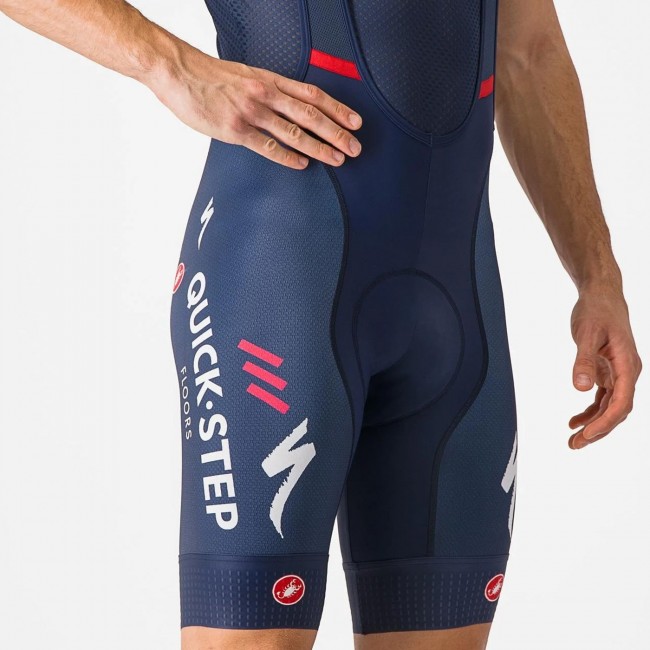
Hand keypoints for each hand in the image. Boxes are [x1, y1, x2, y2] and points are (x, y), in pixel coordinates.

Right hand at [149, 49, 362, 168]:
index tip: (355, 121)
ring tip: (338, 158)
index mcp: (269, 80)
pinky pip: (268, 146)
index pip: (312, 95)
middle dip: (337, 132)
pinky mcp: (235, 130)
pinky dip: (288, 157)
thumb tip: (286, 108)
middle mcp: (265, 94)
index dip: (337, 109)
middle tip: (355, 146)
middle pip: (311, 114)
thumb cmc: (209, 75)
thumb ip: (267, 91)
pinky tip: (303, 164)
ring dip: (319, 146)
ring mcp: (251, 112)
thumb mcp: (245, 76)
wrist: (177, 71)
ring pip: (294, 132)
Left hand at [568, 287, 641, 448]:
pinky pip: (603, 398)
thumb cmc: (596, 312)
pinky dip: (590, 411)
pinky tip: (574, 421)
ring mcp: (619, 373)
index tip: (586, 435)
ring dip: (593, 424)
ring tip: (573, 440)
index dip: (605, 422)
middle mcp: (627, 373)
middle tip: (574, 445)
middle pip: (617, 410)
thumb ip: (584, 361)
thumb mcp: (587, 334)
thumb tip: (580, 388)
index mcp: (628, 365)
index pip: (621, 403)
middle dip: (598, 430)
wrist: (602, 296)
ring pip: (610, 407)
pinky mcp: (608, 371)